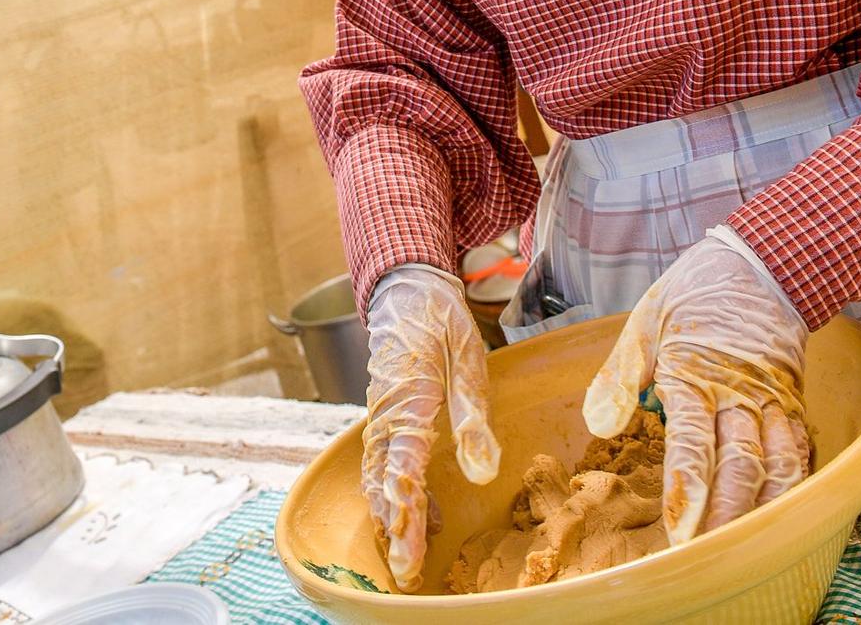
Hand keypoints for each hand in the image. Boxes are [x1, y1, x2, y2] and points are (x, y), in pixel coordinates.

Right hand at [362, 265, 499, 590]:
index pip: (404, 466)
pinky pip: (384, 463)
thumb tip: (482, 472)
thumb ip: (473, 416)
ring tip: (406, 560)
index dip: (408, 512)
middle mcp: (386, 413)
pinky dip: (394, 495)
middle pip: (384, 482)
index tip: (410, 549)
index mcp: (407, 397)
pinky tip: (422, 518)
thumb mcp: (467, 358)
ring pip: (378, 477)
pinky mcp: (386, 416)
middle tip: (406, 572)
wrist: (406, 289)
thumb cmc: (440, 320)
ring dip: (391, 518)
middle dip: (396, 530)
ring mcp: (381, 415)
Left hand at [581, 230, 810, 543]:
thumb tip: (598, 424)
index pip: (692, 441)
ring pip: (778, 464)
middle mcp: (738, 392)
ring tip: (751, 549)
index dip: (688, 488)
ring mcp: (771, 399)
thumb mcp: (643, 324)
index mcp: (693, 373)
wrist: (762, 263)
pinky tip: (784, 517)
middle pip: (740, 464)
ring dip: (766, 510)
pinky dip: (795, 485)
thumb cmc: (692, 295)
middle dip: (728, 515)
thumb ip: (620, 377)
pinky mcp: (793, 402)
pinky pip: (799, 449)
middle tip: (710, 557)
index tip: (682, 529)